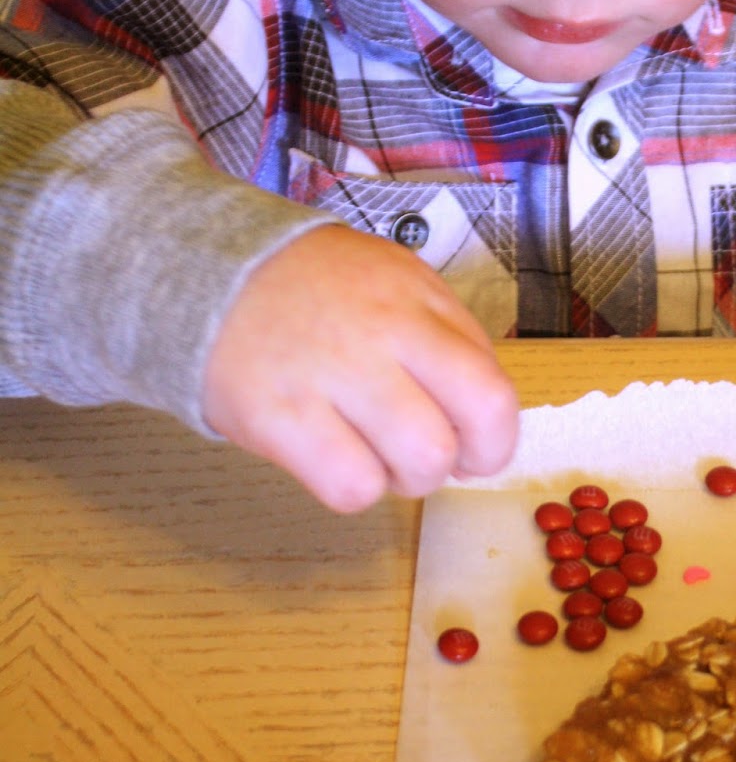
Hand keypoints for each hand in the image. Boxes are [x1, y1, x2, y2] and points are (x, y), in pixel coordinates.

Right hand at [202, 224, 519, 510]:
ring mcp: (328, 377)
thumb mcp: (403, 286)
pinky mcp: (277, 418)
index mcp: (420, 304)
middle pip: (454, 439)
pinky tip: (334, 456)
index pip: (492, 394)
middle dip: (451, 464)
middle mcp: (381, 336)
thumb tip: (485, 423)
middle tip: (421, 452)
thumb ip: (450, 342)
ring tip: (375, 452)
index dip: (494, 440)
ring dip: (404, 479)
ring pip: (414, 467)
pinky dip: (353, 487)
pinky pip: (350, 487)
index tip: (474, 446)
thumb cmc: (323, 291)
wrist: (214, 273)